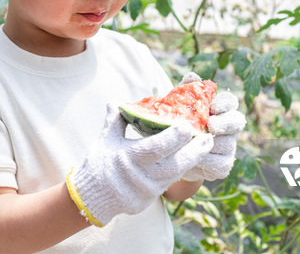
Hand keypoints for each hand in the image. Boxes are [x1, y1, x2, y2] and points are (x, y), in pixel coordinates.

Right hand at [66, 104, 212, 226]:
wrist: (90, 197)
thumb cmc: (98, 164)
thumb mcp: (105, 139)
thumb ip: (114, 119)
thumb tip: (117, 99)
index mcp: (128, 158)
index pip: (155, 147)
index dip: (173, 137)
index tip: (188, 125)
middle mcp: (140, 176)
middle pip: (174, 164)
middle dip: (194, 151)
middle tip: (209, 137)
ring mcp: (146, 190)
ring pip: (176, 175)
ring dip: (193, 160)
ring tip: (206, 145)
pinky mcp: (149, 200)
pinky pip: (169, 183)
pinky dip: (181, 170)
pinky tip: (192, 158)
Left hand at [180, 73, 246, 181]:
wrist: (172, 154)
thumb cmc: (178, 124)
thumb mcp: (178, 107)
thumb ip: (186, 92)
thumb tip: (192, 76)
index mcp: (220, 110)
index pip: (230, 101)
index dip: (225, 103)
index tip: (214, 106)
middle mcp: (229, 127)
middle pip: (237, 121)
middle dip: (226, 123)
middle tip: (211, 125)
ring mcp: (228, 147)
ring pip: (226, 145)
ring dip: (210, 144)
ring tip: (193, 144)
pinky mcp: (223, 165)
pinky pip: (219, 164)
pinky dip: (205, 162)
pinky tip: (193, 159)